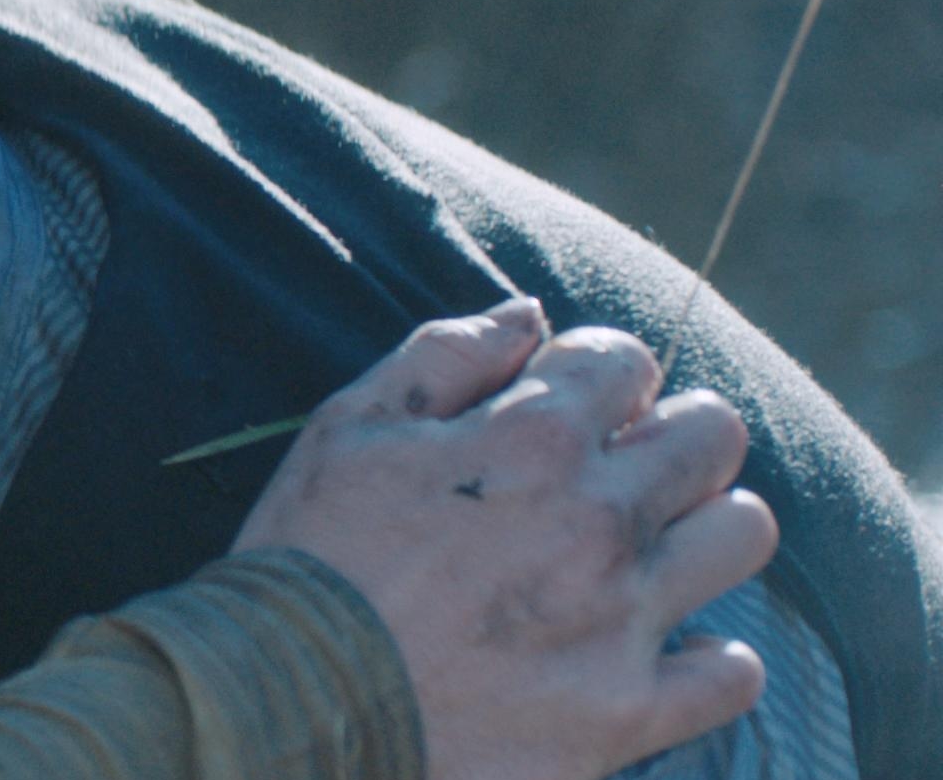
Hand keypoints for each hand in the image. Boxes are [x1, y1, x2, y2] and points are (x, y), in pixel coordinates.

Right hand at [237, 297, 775, 779]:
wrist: (283, 705)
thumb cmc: (306, 558)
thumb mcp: (346, 429)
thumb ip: (444, 355)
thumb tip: (529, 314)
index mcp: (528, 438)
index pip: (625, 358)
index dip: (596, 375)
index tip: (564, 409)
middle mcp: (595, 519)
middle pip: (713, 434)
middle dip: (671, 436)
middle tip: (621, 471)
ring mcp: (620, 617)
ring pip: (742, 534)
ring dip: (702, 530)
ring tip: (647, 552)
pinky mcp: (627, 711)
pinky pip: (732, 672)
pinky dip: (706, 658)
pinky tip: (655, 650)